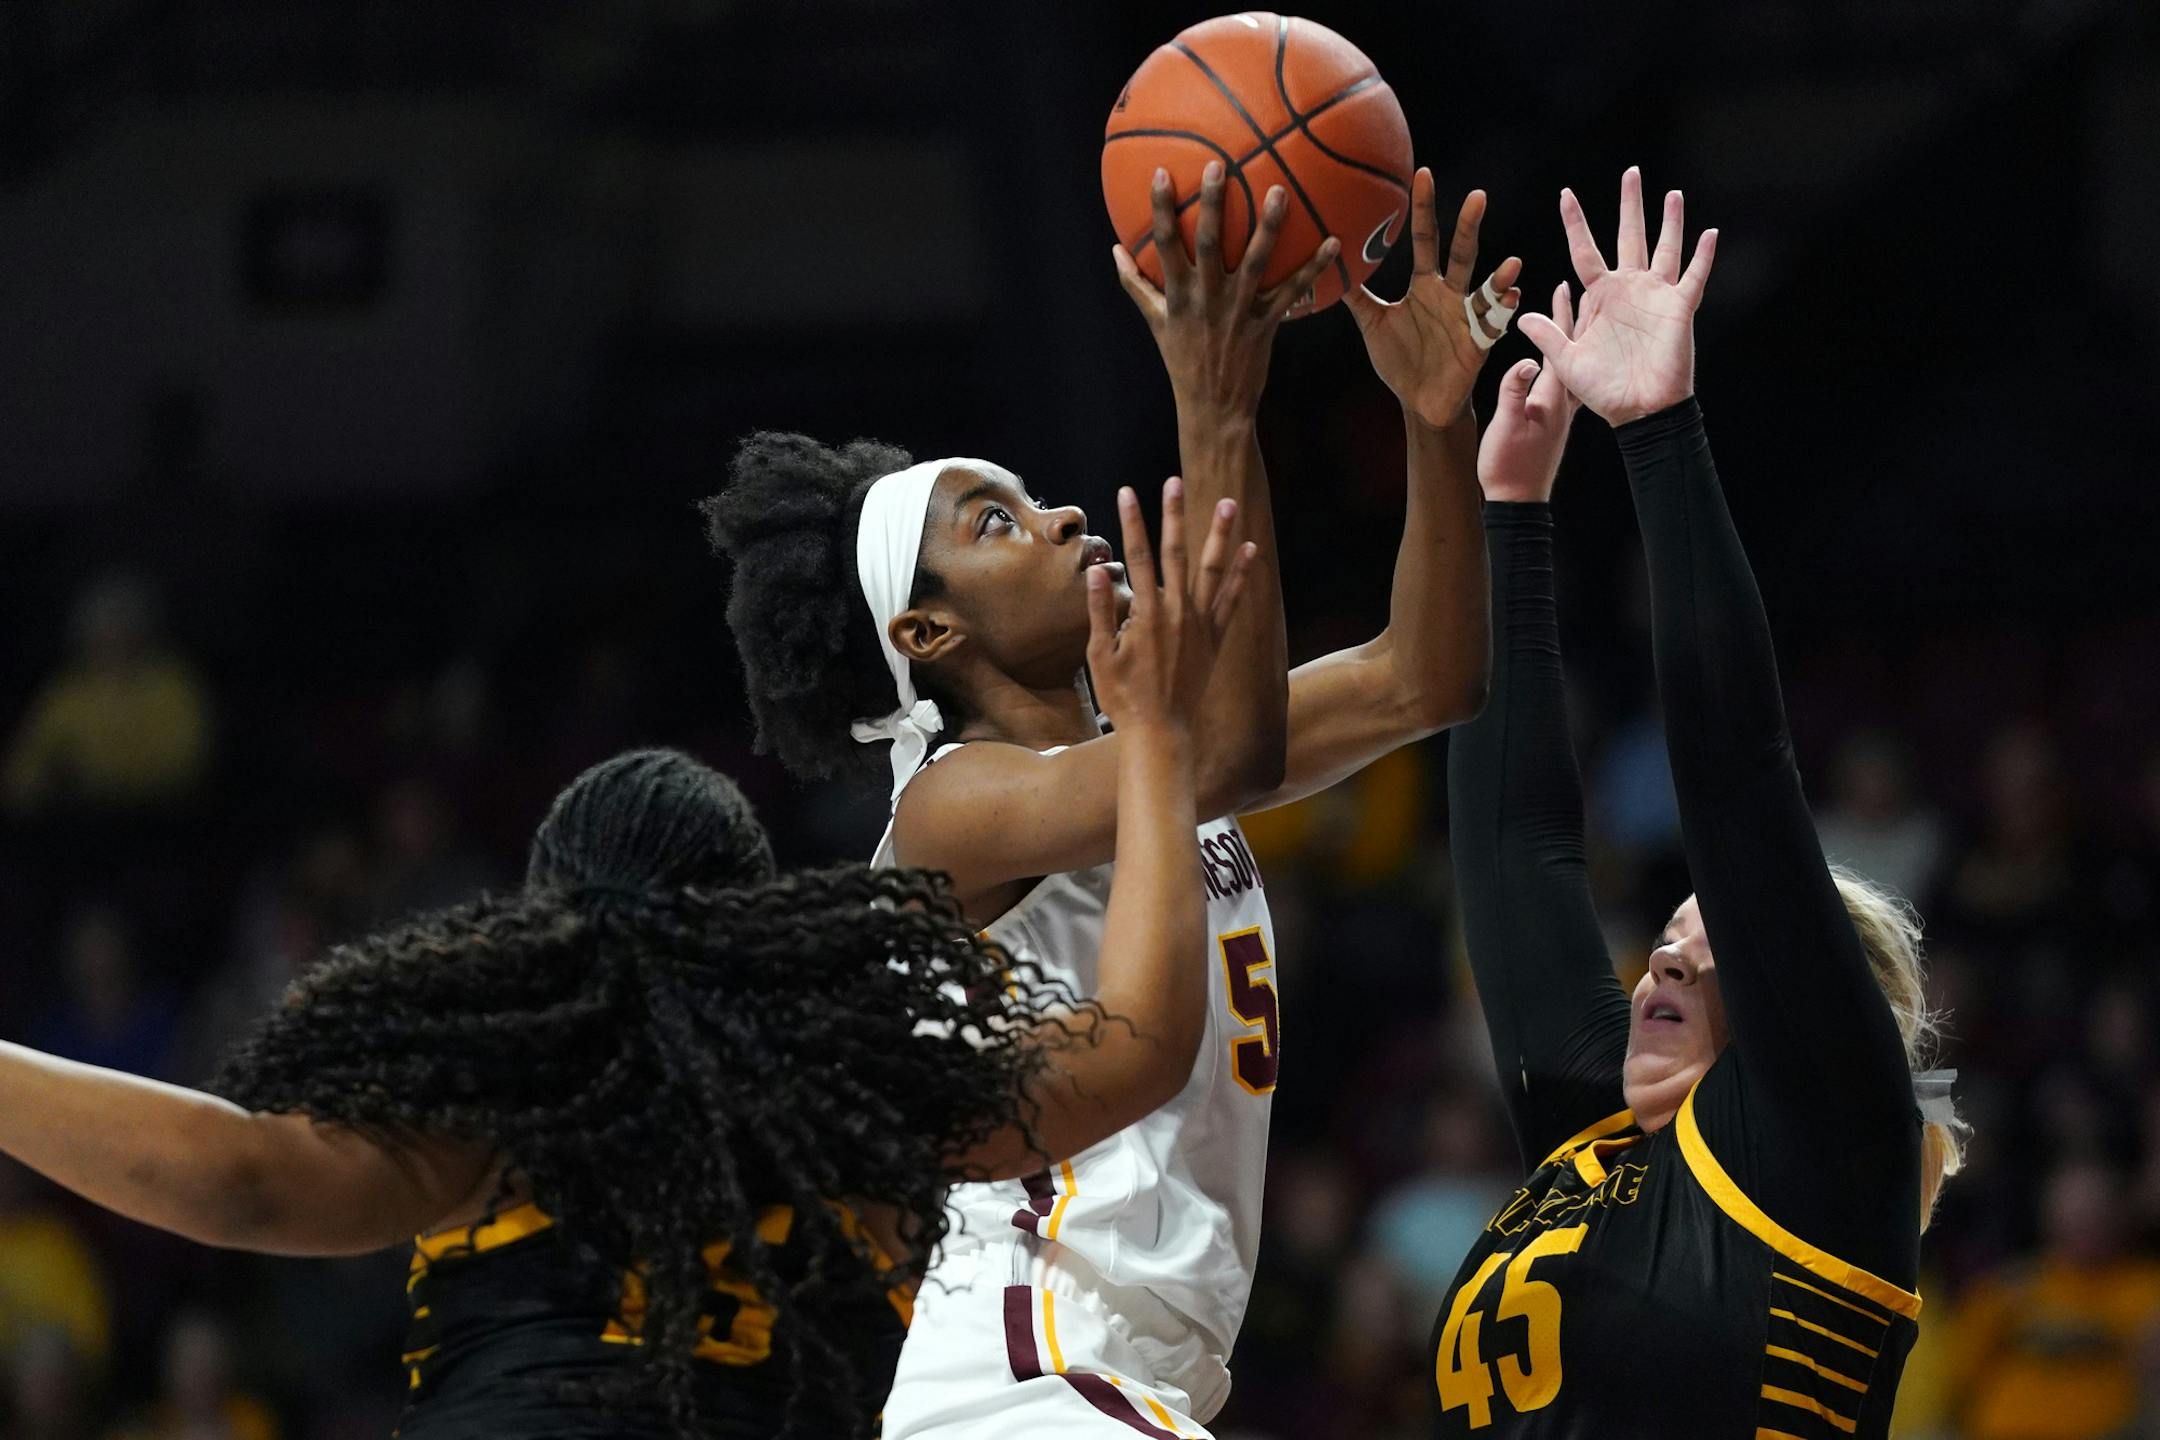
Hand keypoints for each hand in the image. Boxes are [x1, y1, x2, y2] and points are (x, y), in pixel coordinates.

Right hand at [1087, 477, 1255, 732]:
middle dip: (1174, 514)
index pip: (1137, 556)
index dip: (1132, 521)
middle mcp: (1177, 613)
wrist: (1161, 732)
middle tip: (1175, 481)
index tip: (1127, 490)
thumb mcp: (1099, 656)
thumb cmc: (1123, 698)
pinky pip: (1232, 600)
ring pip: (1212, 569)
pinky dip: (1241, 575)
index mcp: (1146, 614)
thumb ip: (1100, 611)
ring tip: (1229, 502)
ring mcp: (1200, 624)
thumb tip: (1098, 569)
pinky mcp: (1215, 639)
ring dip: (1219, 534)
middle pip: (1176, 552)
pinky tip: (1250, 550)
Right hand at [1112, 164, 1340, 421]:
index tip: (1162, 173)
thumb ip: (1135, 284)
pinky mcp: (1264, 325)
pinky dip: (1313, 268)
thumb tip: (1115, 249)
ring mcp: (1237, 311)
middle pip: (1210, 244)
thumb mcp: (1155, 322)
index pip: (1165, 244)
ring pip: (1255, 262)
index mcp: (1177, 295)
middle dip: (1213, 204)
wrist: (1213, 407)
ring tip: (1279, 190)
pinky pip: (1292, 292)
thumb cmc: (1182, 360)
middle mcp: (1206, 299)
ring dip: (1268, 226)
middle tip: (1219, 166)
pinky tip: (1333, 242)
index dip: (1162, 209)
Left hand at [1343, 170, 1522, 428]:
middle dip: (1469, 227)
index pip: (1426, 238)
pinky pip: (1494, 327)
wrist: (1420, 402)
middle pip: (1460, 254)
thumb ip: (1355, 296)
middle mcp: (1450, 295)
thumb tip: (1325, 265)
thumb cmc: (1400, 360)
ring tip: (1511, 264)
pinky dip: (1503, 314)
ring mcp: (1467, 318)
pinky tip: (1511, 299)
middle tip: (1477, 196)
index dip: (1424, 208)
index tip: (1422, 173)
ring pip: (1486, 290)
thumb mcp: (1372, 324)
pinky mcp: (1478, 345)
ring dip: (1499, 278)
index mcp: (1425, 286)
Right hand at [1477, 282, 1583, 502]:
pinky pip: (1566, 385)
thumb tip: (1526, 361)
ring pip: (1573, 367)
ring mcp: (1561, 413)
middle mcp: (1562, 401)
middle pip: (1574, 352)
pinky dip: (1566, 364)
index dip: (1565, 318)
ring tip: (1575, 318)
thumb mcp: (1507, 425)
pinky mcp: (1555, 423)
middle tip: (1581, 291)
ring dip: (1574, 341)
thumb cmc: (1509, 466)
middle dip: (1576, 321)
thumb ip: (1515, 392)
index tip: (1567, 289)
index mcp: (1552, 397)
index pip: (1563, 348)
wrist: (1519, 500)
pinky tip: (1559, 360)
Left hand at [1519, 167, 1717, 427]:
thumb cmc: (1603, 390)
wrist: (1638, 411)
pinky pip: (1693, 277)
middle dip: (1630, 205)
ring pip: (1665, 248)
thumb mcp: (1567, 361)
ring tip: (1671, 194)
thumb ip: (1548, 335)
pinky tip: (1710, 233)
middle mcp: (1629, 289)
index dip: (1575, 223)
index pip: (1584, 250)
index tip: (1566, 194)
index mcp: (1600, 296)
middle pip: (1630, 236)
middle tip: (1631, 173)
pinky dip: (1702, 256)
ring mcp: (1656, 296)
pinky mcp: (1679, 309)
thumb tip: (1522, 314)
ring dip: (1670, 221)